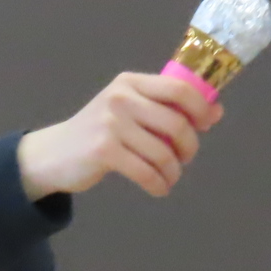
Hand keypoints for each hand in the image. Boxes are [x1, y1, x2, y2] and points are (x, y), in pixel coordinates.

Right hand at [18, 72, 217, 200]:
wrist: (54, 154)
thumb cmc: (100, 131)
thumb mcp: (131, 110)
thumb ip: (169, 108)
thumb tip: (216, 112)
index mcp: (131, 82)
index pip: (180, 89)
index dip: (201, 109)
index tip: (204, 125)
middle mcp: (121, 97)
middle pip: (177, 124)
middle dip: (189, 147)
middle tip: (184, 158)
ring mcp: (111, 123)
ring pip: (163, 152)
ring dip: (173, 171)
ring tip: (169, 177)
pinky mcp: (104, 150)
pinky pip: (146, 172)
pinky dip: (159, 184)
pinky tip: (159, 188)